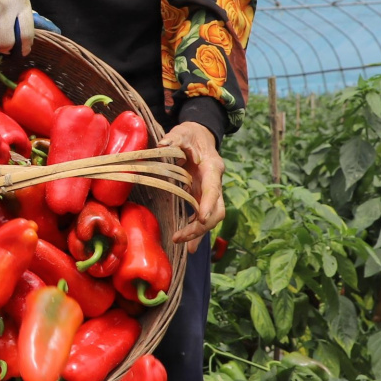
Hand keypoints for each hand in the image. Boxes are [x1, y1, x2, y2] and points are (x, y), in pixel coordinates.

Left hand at [167, 121, 224, 252]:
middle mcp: (215, 182)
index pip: (214, 189)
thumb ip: (174, 138)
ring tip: (185, 248)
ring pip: (212, 217)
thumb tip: (163, 145)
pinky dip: (196, 230)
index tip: (201, 218)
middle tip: (180, 237)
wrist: (201, 135)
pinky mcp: (203, 196)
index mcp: (212, 168)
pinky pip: (202, 216)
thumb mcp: (183, 132)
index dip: (208, 204)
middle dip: (202, 226)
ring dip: (200, 233)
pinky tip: (187, 244)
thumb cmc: (191, 134)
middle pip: (217, 210)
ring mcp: (210, 191)